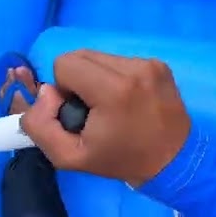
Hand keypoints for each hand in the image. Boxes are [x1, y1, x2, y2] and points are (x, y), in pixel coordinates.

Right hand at [21, 50, 191, 186]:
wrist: (173, 161)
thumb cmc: (121, 160)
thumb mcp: (69, 157)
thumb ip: (41, 125)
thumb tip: (46, 92)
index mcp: (114, 89)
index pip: (64, 63)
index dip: (64, 89)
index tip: (80, 112)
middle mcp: (134, 68)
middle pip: (81, 55)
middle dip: (77, 80)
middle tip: (92, 110)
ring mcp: (149, 63)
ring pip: (100, 56)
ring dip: (97, 78)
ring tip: (112, 106)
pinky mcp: (159, 64)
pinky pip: (120, 61)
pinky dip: (116, 77)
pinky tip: (128, 100)